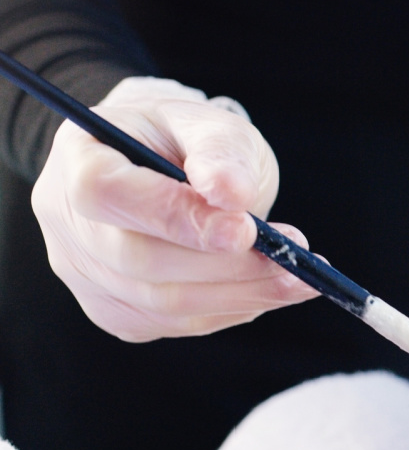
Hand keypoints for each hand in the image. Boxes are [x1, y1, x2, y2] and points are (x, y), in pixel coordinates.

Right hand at [31, 76, 317, 341]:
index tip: (245, 229)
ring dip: (244, 294)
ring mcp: (86, 276)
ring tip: (300, 275)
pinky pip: (177, 324)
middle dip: (227, 265)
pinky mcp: (118, 313)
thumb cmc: (186, 142)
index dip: (174, 217)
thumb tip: (231, 192)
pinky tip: (265, 288)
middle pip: (139, 260)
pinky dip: (231, 309)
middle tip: (296, 254)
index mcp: (77, 160)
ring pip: (164, 304)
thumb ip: (220, 150)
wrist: (167, 169)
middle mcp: (68, 224)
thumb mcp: (208, 125)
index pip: (106, 195)